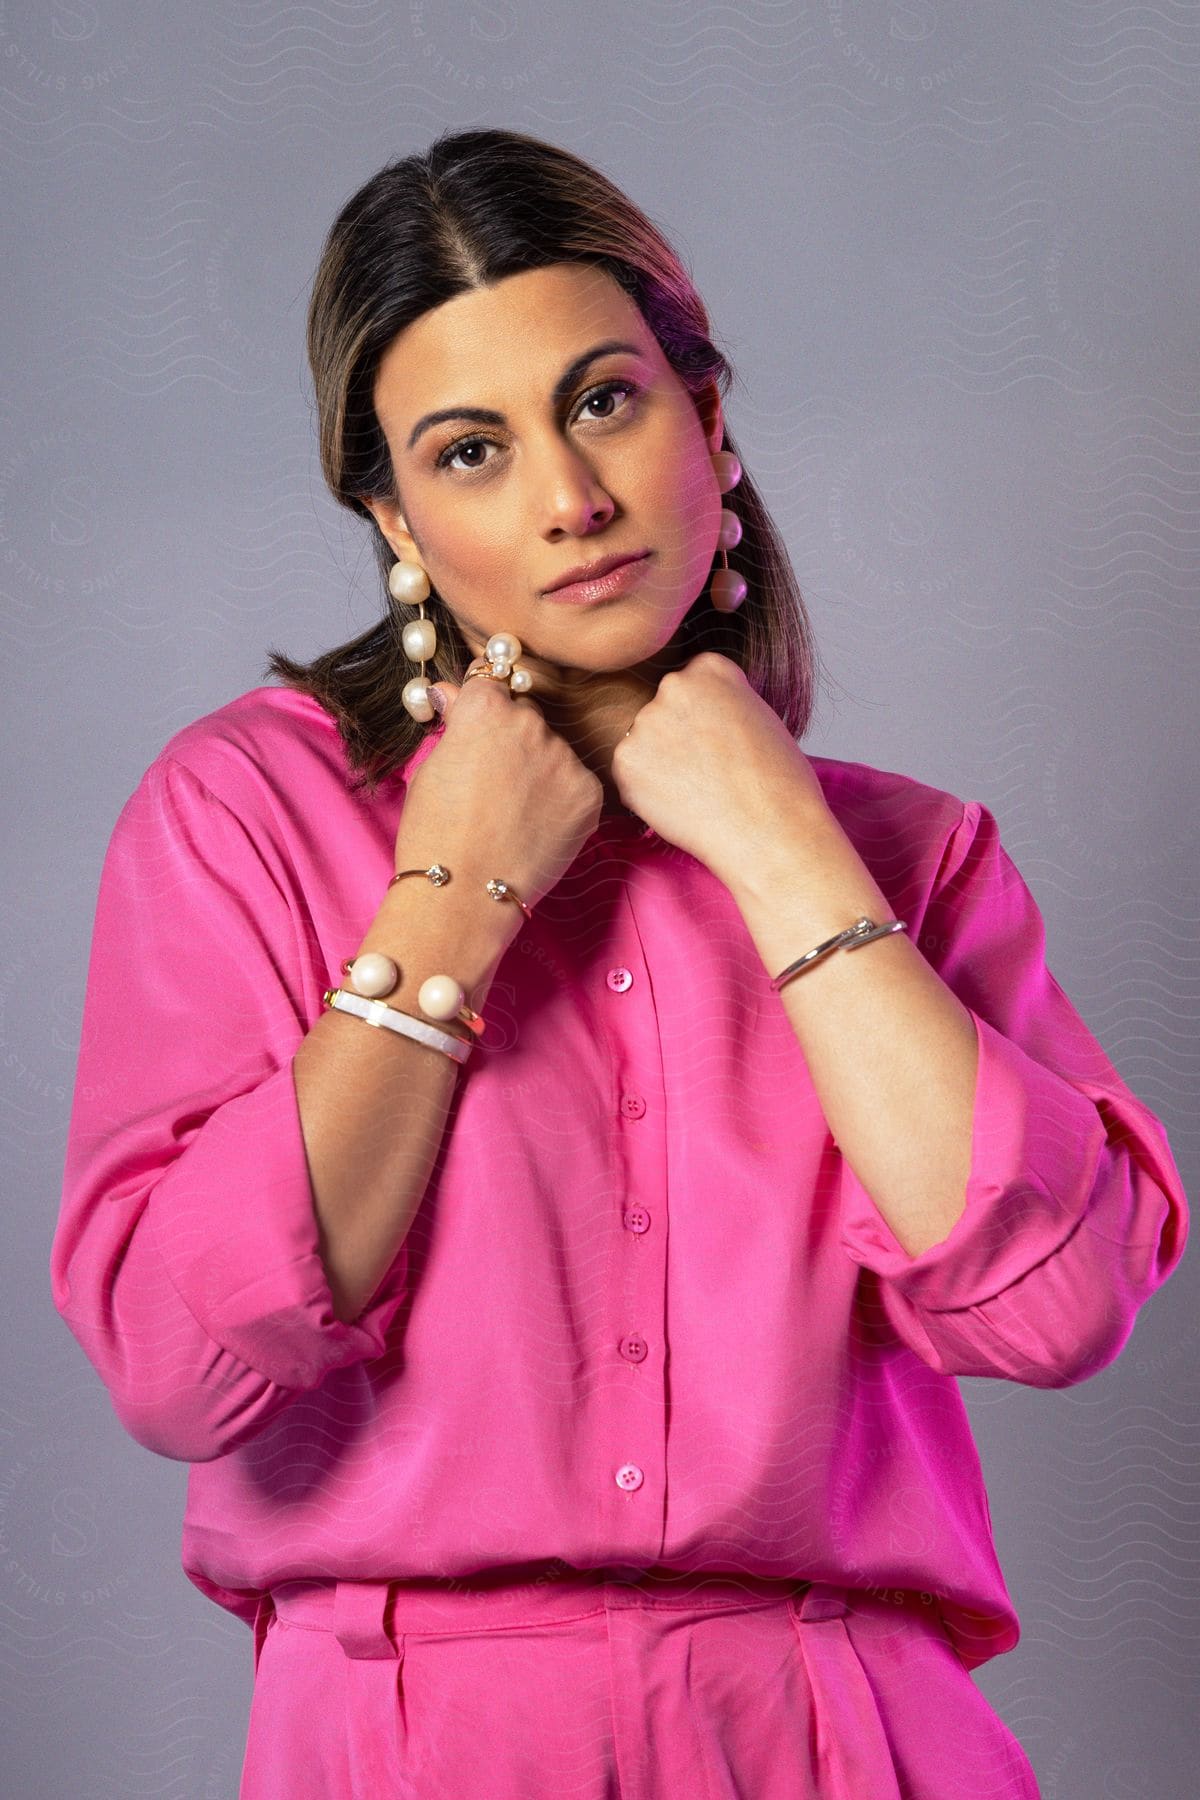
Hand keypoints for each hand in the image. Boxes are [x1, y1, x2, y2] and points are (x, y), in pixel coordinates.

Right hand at [397, 672, 603, 910]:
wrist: (464, 892)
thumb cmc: (435, 834)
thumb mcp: (429, 768)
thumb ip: (453, 726)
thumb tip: (452, 693)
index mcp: (486, 708)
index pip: (489, 685)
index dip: (480, 711)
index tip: (477, 733)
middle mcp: (530, 722)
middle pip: (526, 716)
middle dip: (512, 739)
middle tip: (493, 784)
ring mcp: (564, 757)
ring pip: (554, 750)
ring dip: (540, 769)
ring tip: (514, 813)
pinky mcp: (589, 792)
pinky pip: (576, 782)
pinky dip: (562, 800)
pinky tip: (536, 827)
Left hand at [609, 652, 832, 881]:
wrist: (770, 832)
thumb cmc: (779, 783)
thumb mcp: (759, 716)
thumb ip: (721, 702)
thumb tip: (696, 714)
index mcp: (710, 668)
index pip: (692, 685)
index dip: (708, 720)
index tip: (726, 743)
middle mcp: (673, 685)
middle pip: (664, 712)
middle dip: (678, 738)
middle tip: (710, 772)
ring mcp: (645, 722)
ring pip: (643, 743)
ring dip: (660, 764)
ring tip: (700, 791)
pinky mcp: (625, 762)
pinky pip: (630, 775)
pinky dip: (647, 793)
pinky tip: (682, 805)